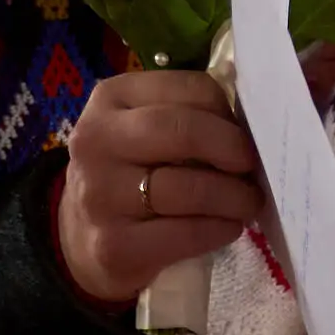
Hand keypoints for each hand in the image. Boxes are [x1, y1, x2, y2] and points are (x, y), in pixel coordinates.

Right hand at [55, 69, 270, 308]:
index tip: (245, 133)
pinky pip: (184, 234)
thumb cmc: (130, 171)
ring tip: (248, 202)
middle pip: (182, 132)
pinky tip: (228, 227)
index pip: (190, 88)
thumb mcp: (143, 129)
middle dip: (231, 148)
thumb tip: (254, 124)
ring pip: (186, 189)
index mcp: (111, 98)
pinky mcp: (113, 246)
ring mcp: (100, 196)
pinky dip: (218, 230)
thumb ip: (188, 114)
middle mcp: (97, 141)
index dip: (228, 112)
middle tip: (253, 166)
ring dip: (232, 196)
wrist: (81, 237)